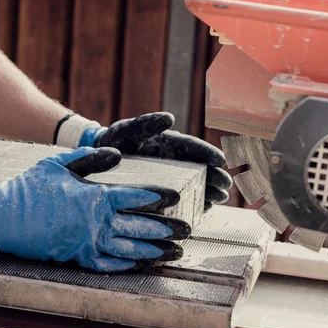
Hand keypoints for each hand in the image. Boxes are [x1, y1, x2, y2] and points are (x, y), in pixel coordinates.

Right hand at [0, 147, 189, 272]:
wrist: (2, 217)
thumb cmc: (30, 187)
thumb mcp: (58, 163)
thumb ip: (90, 157)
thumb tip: (117, 154)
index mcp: (94, 197)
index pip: (135, 197)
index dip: (158, 197)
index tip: (176, 198)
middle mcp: (96, 223)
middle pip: (140, 225)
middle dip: (166, 228)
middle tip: (187, 229)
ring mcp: (88, 243)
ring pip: (130, 248)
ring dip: (155, 251)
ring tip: (176, 252)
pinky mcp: (79, 258)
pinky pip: (110, 264)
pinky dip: (129, 265)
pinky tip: (144, 264)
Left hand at [82, 113, 233, 210]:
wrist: (100, 160)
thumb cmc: (115, 142)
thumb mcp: (128, 130)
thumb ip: (147, 123)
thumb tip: (170, 118)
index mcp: (168, 143)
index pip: (192, 147)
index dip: (207, 153)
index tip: (221, 160)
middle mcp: (173, 161)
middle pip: (198, 168)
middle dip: (214, 177)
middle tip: (227, 186)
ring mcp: (169, 178)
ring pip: (194, 184)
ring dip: (209, 191)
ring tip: (221, 199)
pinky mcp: (163, 192)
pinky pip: (182, 198)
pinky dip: (194, 204)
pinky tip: (205, 210)